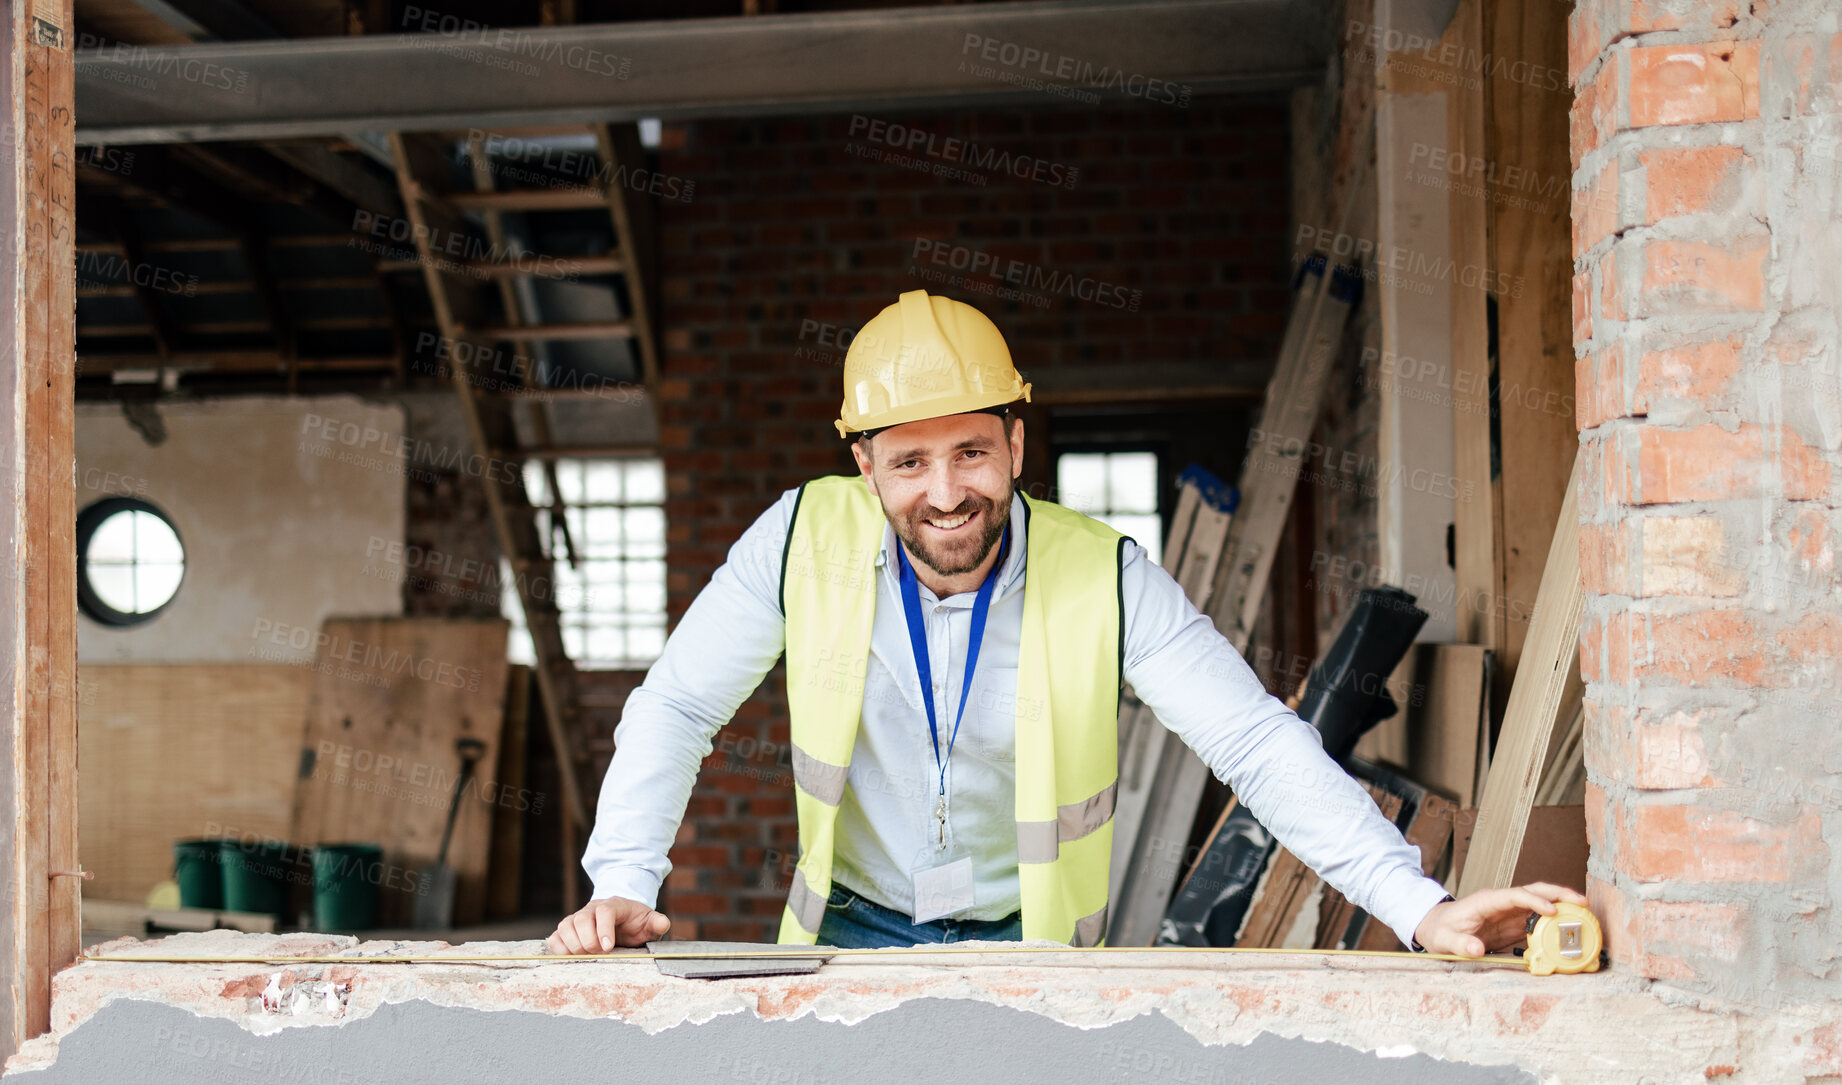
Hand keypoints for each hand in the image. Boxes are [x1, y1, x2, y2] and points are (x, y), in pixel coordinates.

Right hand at [546, 896, 670, 954]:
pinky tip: (572, 958)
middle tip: (600, 955)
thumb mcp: (648, 921)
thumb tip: (663, 923)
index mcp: (613, 905)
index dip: (604, 929)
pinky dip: (560, 949)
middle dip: (589, 942)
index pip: (604, 911)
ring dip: (574, 946)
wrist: (621, 919)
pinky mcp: (566, 930)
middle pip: (581, 920)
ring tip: (588, 957)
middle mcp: (591, 909)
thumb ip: (656, 922)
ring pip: (565, 927)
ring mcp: (576, 918)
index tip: (608, 948)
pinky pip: (555, 938)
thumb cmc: (635, 922)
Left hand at [1411, 882, 1588, 956]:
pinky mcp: (1514, 925)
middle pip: (1534, 892)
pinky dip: (1555, 924)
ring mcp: (1510, 913)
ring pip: (1540, 904)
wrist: (1436, 927)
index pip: (1515, 895)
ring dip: (1562, 907)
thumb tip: (1477, 949)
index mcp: (1487, 901)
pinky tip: (1570, 931)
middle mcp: (1502, 903)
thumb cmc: (1440, 930)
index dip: (1534, 901)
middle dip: (1559, 894)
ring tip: (1586, 915)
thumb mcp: (1445, 939)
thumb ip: (1460, 944)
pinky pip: (1538, 922)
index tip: (1552, 910)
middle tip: (1583, 902)